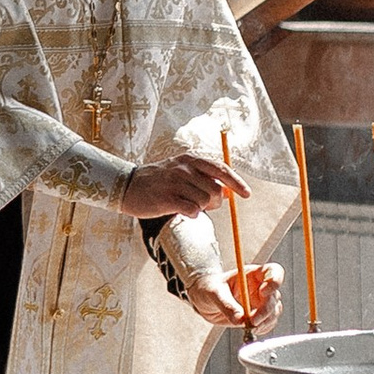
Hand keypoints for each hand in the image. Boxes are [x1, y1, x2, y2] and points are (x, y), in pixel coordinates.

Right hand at [115, 150, 245, 221]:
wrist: (127, 186)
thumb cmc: (158, 181)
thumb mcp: (180, 171)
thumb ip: (202, 178)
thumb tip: (227, 192)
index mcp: (190, 159)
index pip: (221, 169)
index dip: (236, 182)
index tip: (247, 194)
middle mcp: (184, 168)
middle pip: (215, 190)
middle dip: (213, 202)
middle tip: (202, 204)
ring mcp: (175, 183)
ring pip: (204, 202)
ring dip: (200, 208)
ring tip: (186, 205)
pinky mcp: (167, 198)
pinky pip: (192, 210)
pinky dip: (191, 214)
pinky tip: (182, 211)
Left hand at [179, 260, 277, 334]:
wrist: (204, 300)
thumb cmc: (208, 288)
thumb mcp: (214, 292)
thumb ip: (226, 304)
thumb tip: (240, 320)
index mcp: (253, 274)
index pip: (274, 272)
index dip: (274, 281)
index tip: (263, 292)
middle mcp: (261, 287)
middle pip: (275, 296)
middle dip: (266, 310)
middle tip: (252, 321)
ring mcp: (261, 302)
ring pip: (274, 312)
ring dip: (265, 321)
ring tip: (250, 326)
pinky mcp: (259, 316)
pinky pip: (268, 323)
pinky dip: (263, 328)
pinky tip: (251, 329)